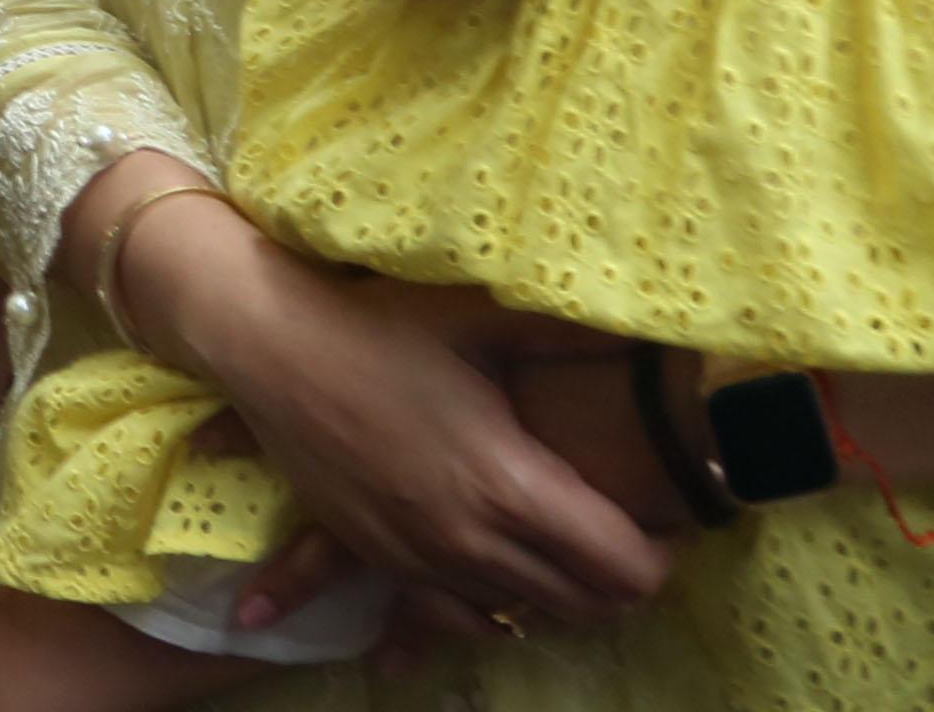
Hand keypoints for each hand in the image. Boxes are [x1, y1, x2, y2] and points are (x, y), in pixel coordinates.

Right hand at [135, 231, 665, 634]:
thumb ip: (570, 327)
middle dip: (624, 580)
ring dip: (561, 596)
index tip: (669, 516)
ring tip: (574, 551)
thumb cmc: (376, 321)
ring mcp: (418, 558)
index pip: (622, 565)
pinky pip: (458, 617)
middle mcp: (468, 539)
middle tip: (636, 534)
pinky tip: (503, 586)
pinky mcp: (379, 560)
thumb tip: (656, 320)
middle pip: (585, 604)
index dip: (662, 552)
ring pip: (524, 616)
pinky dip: (492, 611)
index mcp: (506, 482)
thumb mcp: (481, 316)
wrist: (265, 343)